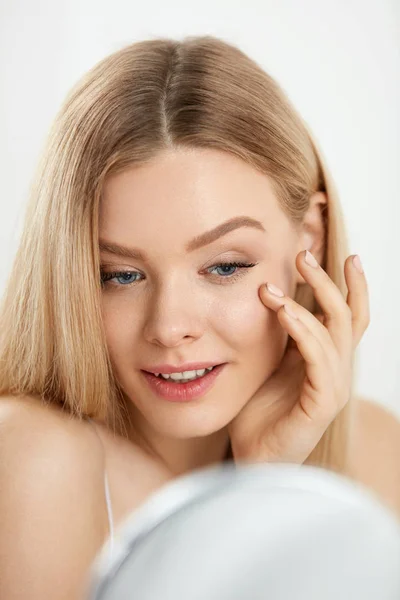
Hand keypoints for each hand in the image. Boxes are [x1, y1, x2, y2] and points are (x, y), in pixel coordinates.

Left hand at [227, 250, 369, 464]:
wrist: (252, 458)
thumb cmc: (258, 412)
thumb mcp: (269, 363)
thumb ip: (280, 336)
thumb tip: (274, 295)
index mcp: (325, 360)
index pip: (349, 317)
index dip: (351, 287)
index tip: (344, 256)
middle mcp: (335, 371)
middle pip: (347, 317)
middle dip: (328, 282)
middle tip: (302, 255)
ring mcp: (332, 388)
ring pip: (333, 333)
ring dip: (305, 302)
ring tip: (272, 287)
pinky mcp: (321, 404)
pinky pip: (317, 359)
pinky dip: (302, 330)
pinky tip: (282, 311)